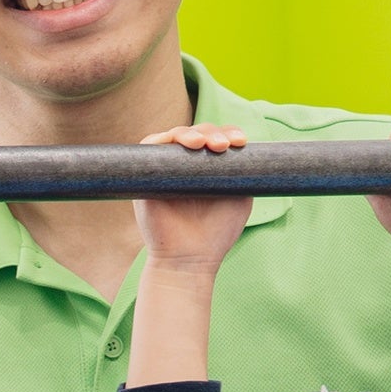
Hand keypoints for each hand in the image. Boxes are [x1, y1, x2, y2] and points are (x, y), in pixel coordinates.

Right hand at [131, 124, 251, 270]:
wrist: (188, 259)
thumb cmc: (215, 233)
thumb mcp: (239, 198)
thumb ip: (242, 173)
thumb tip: (244, 149)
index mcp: (209, 169)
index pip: (217, 139)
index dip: (228, 133)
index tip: (240, 142)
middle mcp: (186, 165)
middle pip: (198, 133)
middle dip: (213, 132)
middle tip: (222, 146)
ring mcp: (165, 169)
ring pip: (175, 136)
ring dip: (191, 133)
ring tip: (203, 144)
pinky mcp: (146, 175)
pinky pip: (150, 145)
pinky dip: (164, 138)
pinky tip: (183, 145)